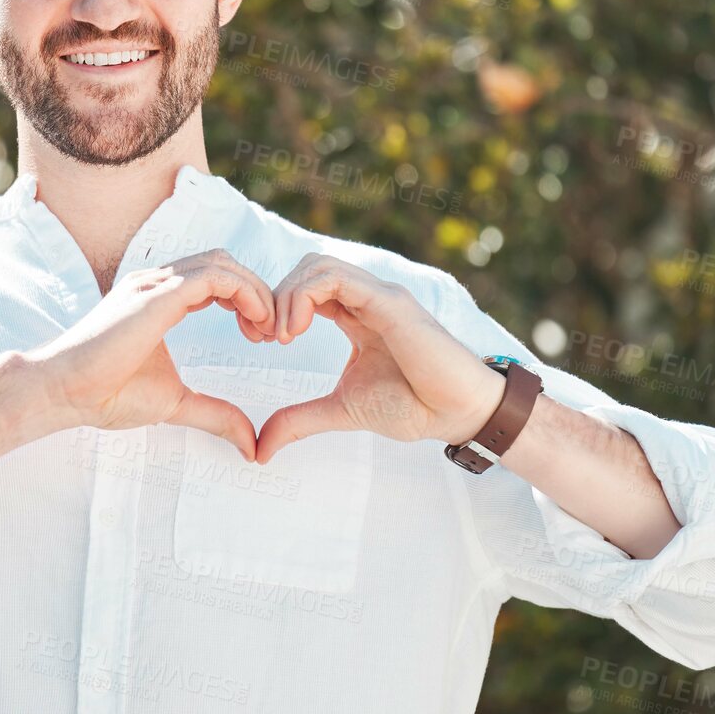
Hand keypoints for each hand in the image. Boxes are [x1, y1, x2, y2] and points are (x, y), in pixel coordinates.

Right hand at [29, 249, 276, 460]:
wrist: (63, 392)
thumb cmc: (105, 394)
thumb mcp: (176, 403)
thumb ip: (215, 415)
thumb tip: (251, 445)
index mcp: (158, 298)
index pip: (215, 278)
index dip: (246, 300)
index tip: (260, 338)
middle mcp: (157, 282)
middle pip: (223, 263)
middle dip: (256, 293)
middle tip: (272, 334)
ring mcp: (155, 283)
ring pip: (222, 263)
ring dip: (255, 292)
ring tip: (267, 330)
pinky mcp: (157, 295)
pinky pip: (215, 277)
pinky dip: (244, 293)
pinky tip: (256, 324)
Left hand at [255, 254, 505, 463]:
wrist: (457, 414)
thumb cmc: (414, 406)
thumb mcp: (342, 410)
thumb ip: (300, 420)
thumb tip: (261, 448)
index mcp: (356, 314)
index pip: (306, 287)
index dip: (274, 306)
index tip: (257, 340)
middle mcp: (367, 297)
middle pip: (307, 267)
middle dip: (274, 295)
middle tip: (260, 336)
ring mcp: (379, 295)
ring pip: (318, 265)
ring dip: (286, 295)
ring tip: (280, 335)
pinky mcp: (389, 302)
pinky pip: (337, 278)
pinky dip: (305, 296)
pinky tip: (295, 330)